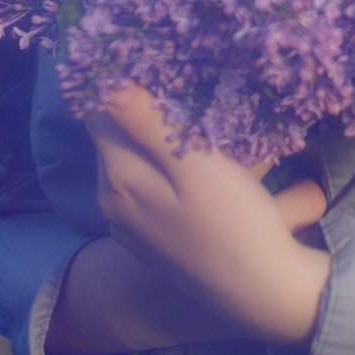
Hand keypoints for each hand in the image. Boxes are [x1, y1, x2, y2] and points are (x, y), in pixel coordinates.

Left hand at [86, 85, 331, 345]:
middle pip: (112, 132)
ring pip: (129, 158)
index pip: (97, 108)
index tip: (154, 64)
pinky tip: (193, 166)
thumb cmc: (232, 220)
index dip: (121, 79)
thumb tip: (103, 82)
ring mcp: (126, 223)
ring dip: (153, 136)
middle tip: (181, 88)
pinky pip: (144, 185)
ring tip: (194, 124)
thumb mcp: (194, 164)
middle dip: (140, 107)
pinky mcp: (146, 238)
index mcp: (118, 175)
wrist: (257, 290)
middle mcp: (110, 199)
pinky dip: (161, 166)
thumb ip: (145, 123)